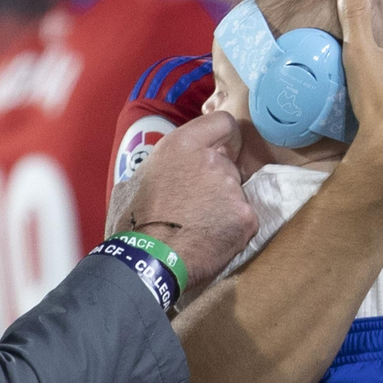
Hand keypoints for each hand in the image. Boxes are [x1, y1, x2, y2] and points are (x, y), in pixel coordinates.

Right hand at [106, 111, 257, 296]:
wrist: (148, 260)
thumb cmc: (136, 223)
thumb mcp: (136, 181)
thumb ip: (162, 167)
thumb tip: (165, 172)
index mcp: (181, 145)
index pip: (223, 122)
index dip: (227, 139)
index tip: (223, 152)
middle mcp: (211, 161)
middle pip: (230, 165)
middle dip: (219, 183)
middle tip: (197, 206)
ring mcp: (231, 188)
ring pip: (237, 194)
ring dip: (225, 208)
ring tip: (200, 227)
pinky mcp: (245, 216)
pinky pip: (244, 219)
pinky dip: (233, 230)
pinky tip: (211, 240)